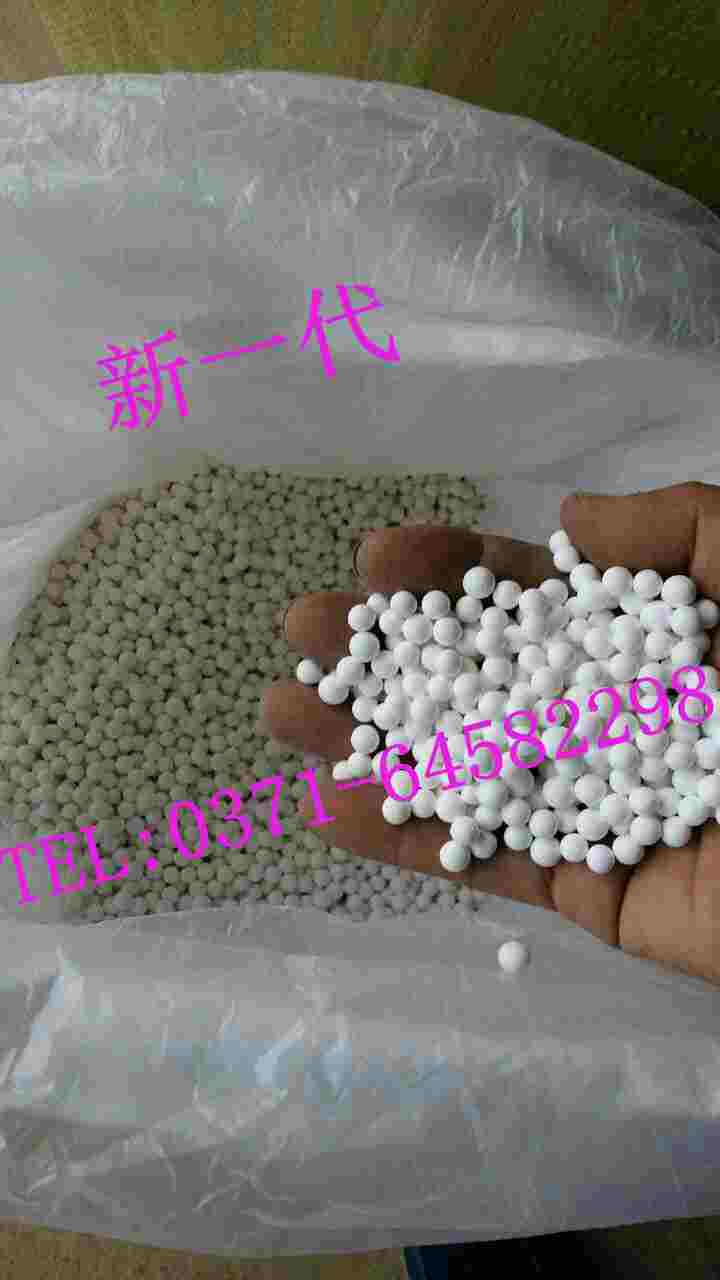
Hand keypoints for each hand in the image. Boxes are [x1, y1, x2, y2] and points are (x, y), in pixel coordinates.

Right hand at [260, 483, 719, 986]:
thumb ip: (678, 529)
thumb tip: (562, 519)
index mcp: (648, 642)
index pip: (534, 598)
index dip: (454, 573)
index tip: (378, 552)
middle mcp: (611, 716)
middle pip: (479, 680)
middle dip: (386, 654)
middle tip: (301, 628)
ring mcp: (597, 803)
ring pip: (465, 768)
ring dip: (369, 742)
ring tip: (279, 712)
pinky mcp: (596, 891)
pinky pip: (491, 861)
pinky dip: (409, 839)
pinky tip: (328, 805)